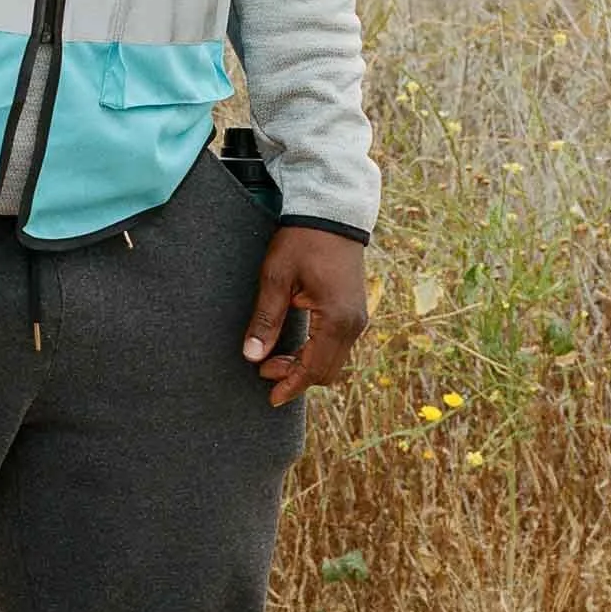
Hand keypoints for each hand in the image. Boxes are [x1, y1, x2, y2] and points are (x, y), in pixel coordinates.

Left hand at [242, 227, 369, 407]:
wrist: (332, 213)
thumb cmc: (302, 241)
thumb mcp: (276, 279)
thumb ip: (266, 320)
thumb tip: (252, 356)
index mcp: (336, 319)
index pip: (313, 368)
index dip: (290, 385)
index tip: (270, 398)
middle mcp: (354, 324)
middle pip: (327, 371)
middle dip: (296, 378)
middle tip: (264, 371)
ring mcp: (358, 318)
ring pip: (333, 360)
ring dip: (305, 365)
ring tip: (273, 359)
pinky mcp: (355, 311)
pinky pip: (338, 344)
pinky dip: (316, 352)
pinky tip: (294, 346)